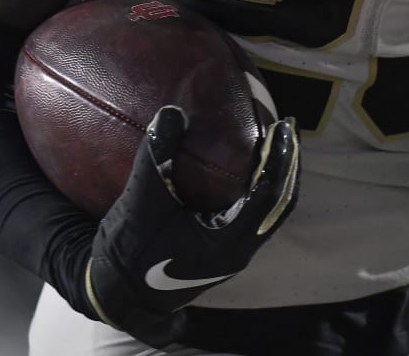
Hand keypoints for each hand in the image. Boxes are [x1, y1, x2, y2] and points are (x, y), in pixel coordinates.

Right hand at [84, 106, 298, 344]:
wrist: (119, 294)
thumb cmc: (131, 253)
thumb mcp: (141, 202)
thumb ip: (155, 157)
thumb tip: (172, 112)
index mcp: (229, 244)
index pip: (269, 196)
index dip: (280, 159)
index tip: (284, 125)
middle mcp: (240, 251)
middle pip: (280, 204)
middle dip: (288, 164)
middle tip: (287, 126)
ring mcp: (233, 253)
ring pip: (271, 212)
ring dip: (277, 177)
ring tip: (274, 141)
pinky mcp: (223, 250)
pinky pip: (255, 215)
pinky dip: (260, 188)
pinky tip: (248, 167)